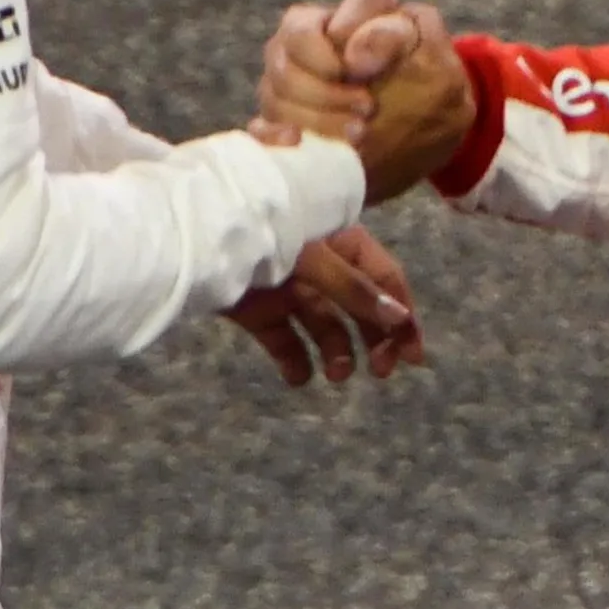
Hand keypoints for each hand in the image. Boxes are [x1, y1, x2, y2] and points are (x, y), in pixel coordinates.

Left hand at [223, 227, 422, 385]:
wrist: (197, 232)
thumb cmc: (265, 230)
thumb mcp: (315, 257)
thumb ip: (354, 290)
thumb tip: (400, 318)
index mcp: (341, 242)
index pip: (384, 280)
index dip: (402, 315)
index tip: (411, 356)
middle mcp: (319, 266)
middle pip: (359, 308)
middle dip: (373, 340)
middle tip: (379, 371)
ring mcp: (288, 288)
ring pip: (323, 326)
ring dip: (336, 352)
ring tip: (336, 375)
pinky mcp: (259, 309)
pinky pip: (283, 339)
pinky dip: (293, 360)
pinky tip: (298, 378)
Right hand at [261, 0, 418, 140]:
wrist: (422, 109)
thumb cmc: (415, 62)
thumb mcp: (417, 38)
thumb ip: (391, 32)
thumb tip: (353, 56)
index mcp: (314, 21)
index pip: (299, 34)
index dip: (325, 58)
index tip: (362, 74)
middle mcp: (288, 52)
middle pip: (283, 73)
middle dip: (326, 95)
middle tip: (368, 107)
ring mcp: (280, 89)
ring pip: (275, 104)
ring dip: (317, 121)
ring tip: (359, 132)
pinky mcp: (281, 125)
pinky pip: (259, 131)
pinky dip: (274, 138)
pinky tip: (299, 142)